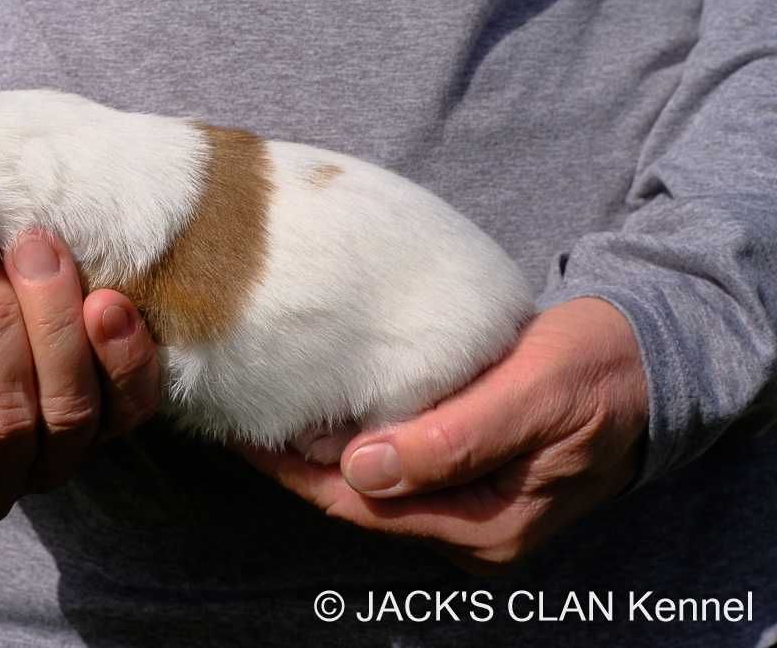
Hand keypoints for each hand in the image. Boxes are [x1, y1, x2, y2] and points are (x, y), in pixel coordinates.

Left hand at [242, 298, 648, 572]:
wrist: (648, 362)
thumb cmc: (598, 370)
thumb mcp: (534, 394)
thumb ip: (456, 438)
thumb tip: (363, 470)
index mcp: (487, 526)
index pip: (366, 507)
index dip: (300, 475)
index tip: (249, 438)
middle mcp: (471, 530)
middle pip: (360, 503)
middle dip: (298, 466)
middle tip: (243, 418)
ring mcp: (470, 507)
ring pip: (372, 486)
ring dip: (321, 454)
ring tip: (268, 412)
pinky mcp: (468, 475)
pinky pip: (396, 466)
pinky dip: (354, 440)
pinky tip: (321, 412)